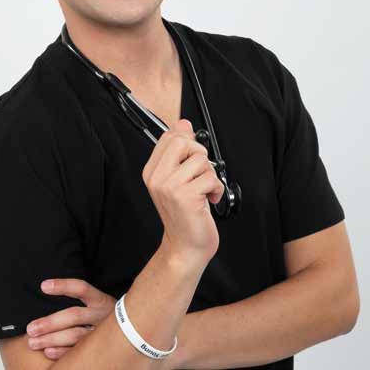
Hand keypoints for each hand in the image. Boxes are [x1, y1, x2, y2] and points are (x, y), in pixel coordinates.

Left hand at [25, 278, 115, 360]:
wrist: (134, 336)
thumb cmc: (107, 319)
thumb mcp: (100, 306)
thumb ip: (81, 303)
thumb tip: (47, 294)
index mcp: (101, 301)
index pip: (81, 288)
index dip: (63, 286)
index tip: (43, 286)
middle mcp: (103, 315)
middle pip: (74, 315)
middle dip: (50, 322)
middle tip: (30, 328)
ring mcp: (102, 334)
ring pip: (75, 336)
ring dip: (52, 339)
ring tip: (33, 342)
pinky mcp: (101, 349)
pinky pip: (79, 351)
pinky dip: (62, 352)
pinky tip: (48, 352)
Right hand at [143, 119, 224, 265]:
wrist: (186, 246)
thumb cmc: (185, 214)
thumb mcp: (179, 178)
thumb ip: (180, 151)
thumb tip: (183, 123)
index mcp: (152, 171)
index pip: (169, 137)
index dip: (188, 142)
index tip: (192, 158)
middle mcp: (157, 178)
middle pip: (183, 141)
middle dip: (200, 155)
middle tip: (200, 174)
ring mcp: (169, 187)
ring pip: (201, 160)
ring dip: (210, 176)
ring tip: (203, 191)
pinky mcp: (185, 196)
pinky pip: (211, 178)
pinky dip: (216, 189)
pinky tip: (208, 200)